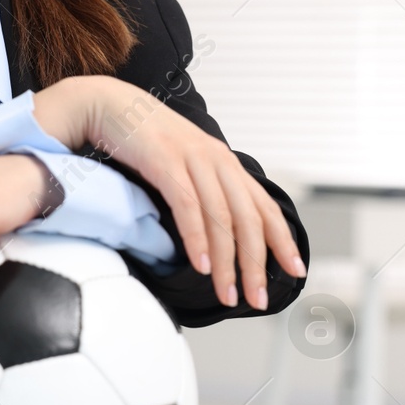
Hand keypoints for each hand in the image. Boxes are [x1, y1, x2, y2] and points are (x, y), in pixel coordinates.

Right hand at [40, 76, 306, 309]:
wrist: (109, 104)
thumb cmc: (143, 139)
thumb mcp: (184, 164)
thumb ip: (203, 191)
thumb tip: (216, 234)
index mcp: (225, 163)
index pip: (264, 206)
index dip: (282, 240)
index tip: (295, 270)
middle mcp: (216, 160)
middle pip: (248, 220)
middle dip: (255, 264)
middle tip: (258, 299)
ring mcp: (193, 159)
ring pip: (221, 218)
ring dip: (227, 262)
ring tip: (227, 294)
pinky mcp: (166, 161)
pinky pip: (188, 207)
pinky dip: (197, 239)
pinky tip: (201, 265)